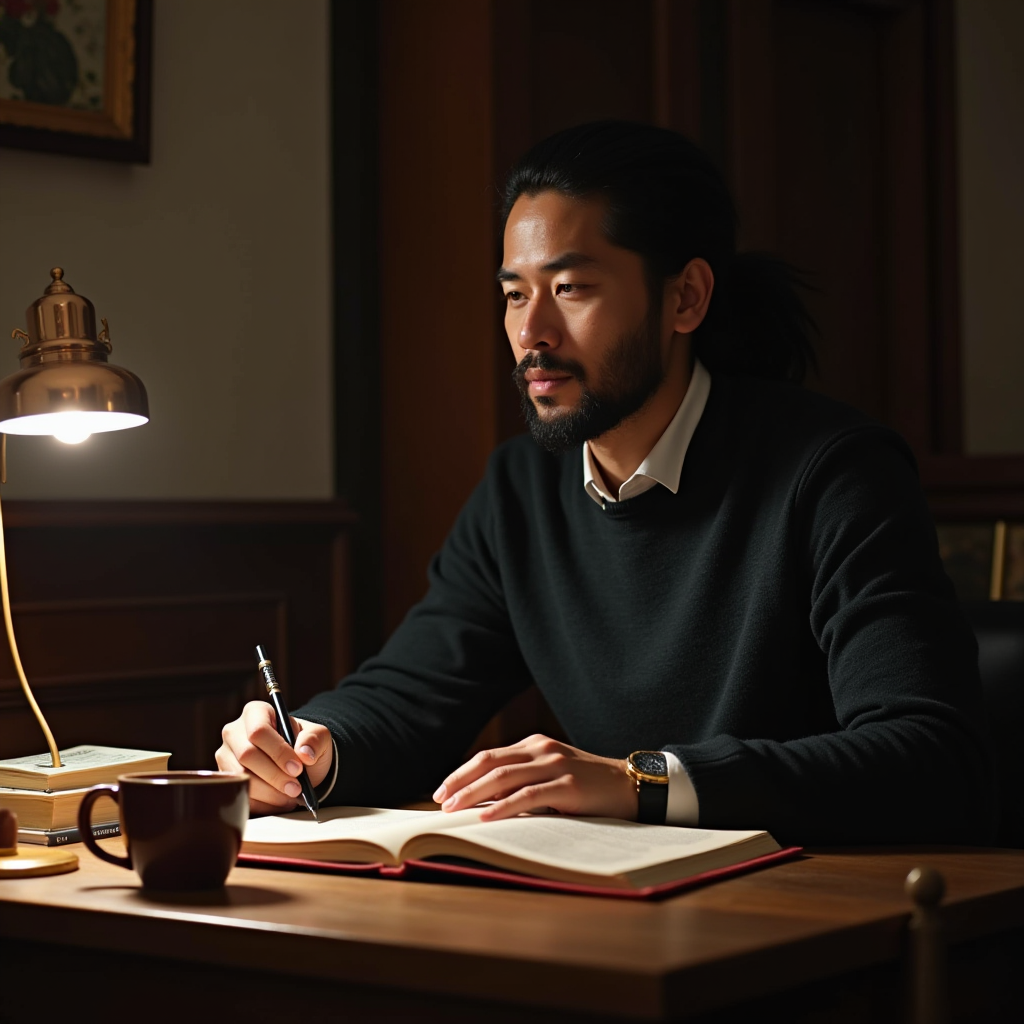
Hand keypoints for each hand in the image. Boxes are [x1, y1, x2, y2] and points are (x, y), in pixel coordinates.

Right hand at [216, 701, 332, 814]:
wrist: (297, 764)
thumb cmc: (304, 745)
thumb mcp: (318, 736)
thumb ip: (314, 739)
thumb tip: (304, 753)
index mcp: (256, 712)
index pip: (259, 730)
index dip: (278, 751)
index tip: (297, 768)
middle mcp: (235, 732)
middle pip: (247, 755)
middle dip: (275, 775)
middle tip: (296, 788)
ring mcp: (226, 756)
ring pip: (242, 777)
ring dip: (270, 792)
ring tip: (291, 795)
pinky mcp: (226, 779)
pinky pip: (240, 793)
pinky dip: (263, 802)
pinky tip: (280, 801)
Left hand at [432, 734, 638, 821]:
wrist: (631, 787)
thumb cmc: (589, 787)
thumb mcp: (553, 776)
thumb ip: (524, 781)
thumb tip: (484, 801)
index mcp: (535, 745)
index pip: (489, 756)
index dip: (462, 773)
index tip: (442, 790)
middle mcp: (541, 750)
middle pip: (489, 762)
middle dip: (460, 782)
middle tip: (439, 801)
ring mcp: (555, 765)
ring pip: (503, 777)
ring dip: (473, 793)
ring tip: (454, 809)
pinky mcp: (568, 786)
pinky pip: (528, 795)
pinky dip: (503, 806)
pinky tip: (486, 817)